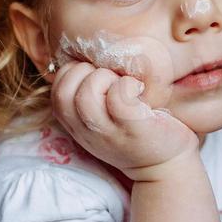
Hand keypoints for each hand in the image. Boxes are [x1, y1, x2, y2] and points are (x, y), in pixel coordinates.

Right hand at [51, 60, 197, 180]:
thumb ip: (88, 96)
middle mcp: (87, 131)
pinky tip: (139, 92)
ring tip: (124, 86)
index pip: (56, 89)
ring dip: (105, 79)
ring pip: (87, 94)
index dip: (74, 73)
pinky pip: (119, 98)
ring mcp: (109, 133)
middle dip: (85, 73)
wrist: (166, 165)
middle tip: (110, 81)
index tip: (97, 77)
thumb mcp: (101, 119)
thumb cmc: (134, 131)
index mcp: (76, 125)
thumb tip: (87, 57)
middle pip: (63, 91)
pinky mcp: (135, 130)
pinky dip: (128, 86)